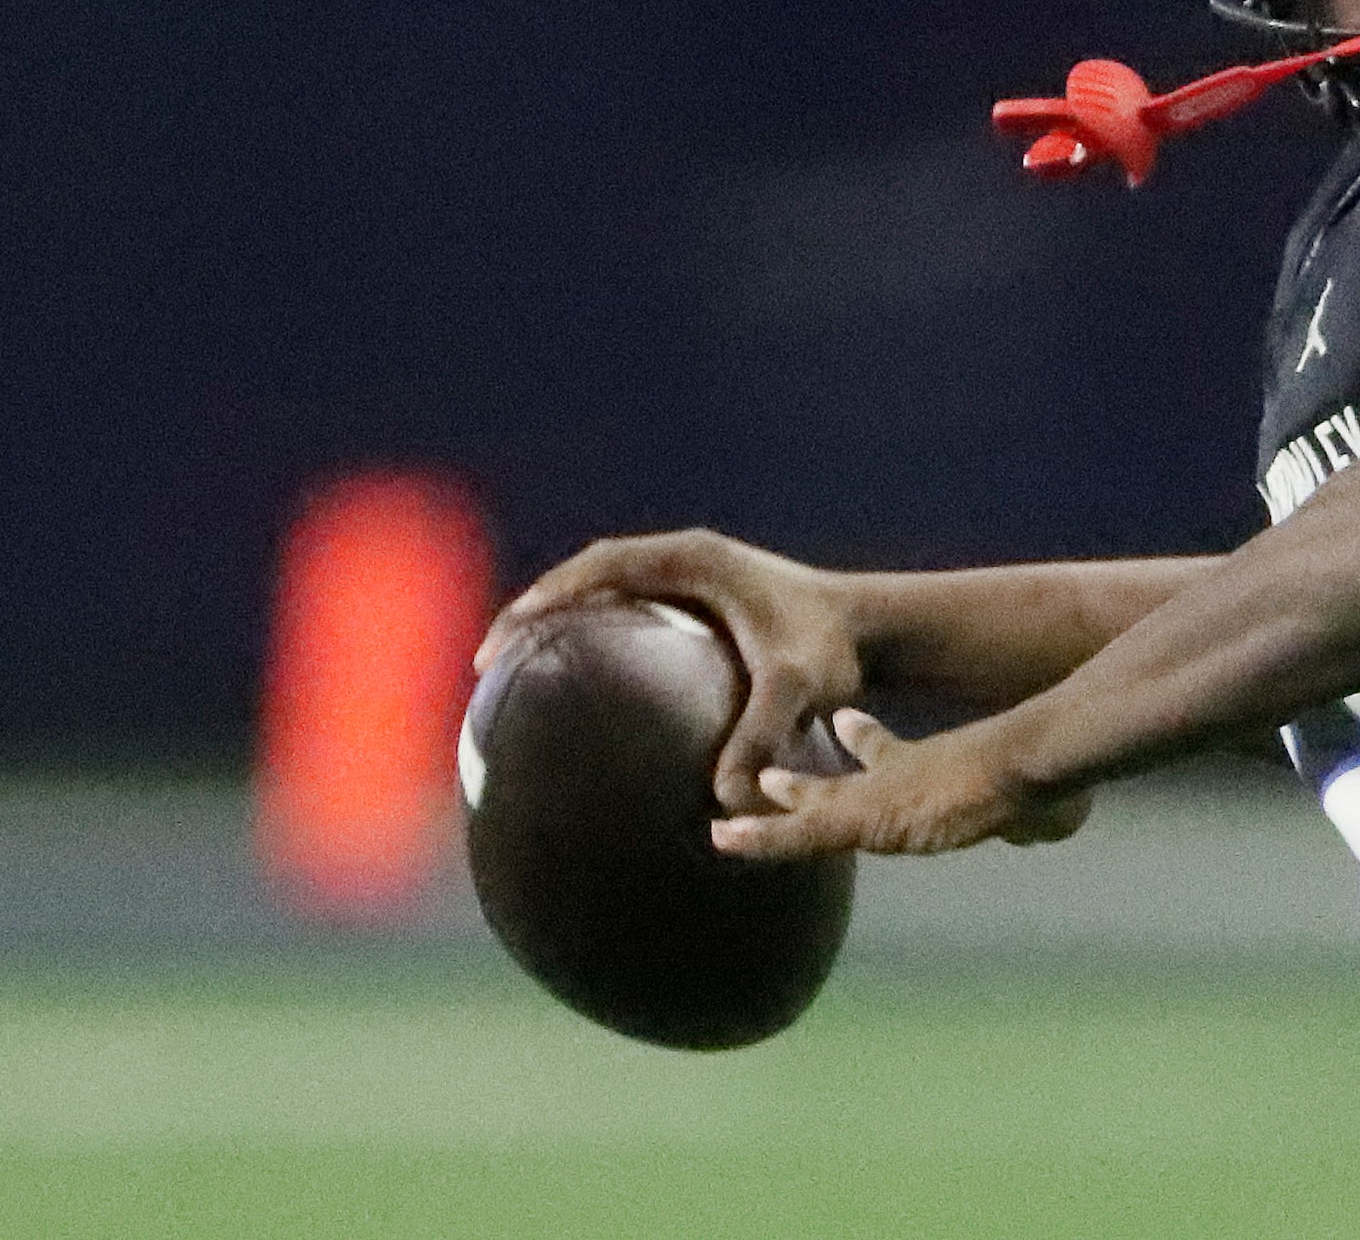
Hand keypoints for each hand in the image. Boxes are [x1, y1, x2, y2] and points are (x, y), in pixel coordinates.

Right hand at [481, 528, 864, 813]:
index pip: (603, 565)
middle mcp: (687, 559)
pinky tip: (578, 691)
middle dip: (536, 609)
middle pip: (590, 573)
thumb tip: (726, 801)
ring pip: (606, 590)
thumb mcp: (797, 689)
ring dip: (560, 621)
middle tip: (488, 660)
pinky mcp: (698, 602)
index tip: (510, 631)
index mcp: (696, 558)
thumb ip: (762, 736)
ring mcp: (690, 577)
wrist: (871, 629)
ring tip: (512, 674)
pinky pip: (632, 612)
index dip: (551, 593)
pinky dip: (597, 639)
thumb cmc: (834, 649)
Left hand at [711, 709, 1092, 859]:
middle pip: (845, 780)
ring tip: (726, 828)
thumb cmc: (1050, 779)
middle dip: (810, 784)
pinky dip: (764, 839)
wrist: (1034, 759)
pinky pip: (804, 835)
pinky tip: (724, 839)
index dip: (869, 745)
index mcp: (941, 771)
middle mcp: (902, 778)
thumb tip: (1060, 820)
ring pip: (817, 811)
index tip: (847, 722)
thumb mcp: (1047, 803)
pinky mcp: (869, 818)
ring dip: (775, 816)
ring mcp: (883, 798)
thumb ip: (1043, 814)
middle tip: (772, 777)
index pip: (894, 757)